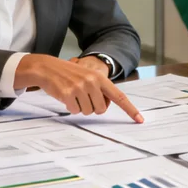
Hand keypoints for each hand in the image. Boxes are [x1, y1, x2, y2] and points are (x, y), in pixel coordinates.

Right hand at [16, 54, 142, 121]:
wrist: (47, 67)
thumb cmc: (68, 74)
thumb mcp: (87, 76)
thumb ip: (99, 89)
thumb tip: (105, 106)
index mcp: (100, 78)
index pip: (119, 96)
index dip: (130, 109)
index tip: (140, 119)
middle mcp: (92, 82)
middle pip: (100, 110)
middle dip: (92, 108)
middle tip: (83, 98)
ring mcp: (80, 88)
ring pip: (87, 111)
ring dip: (80, 107)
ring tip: (73, 95)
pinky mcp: (68, 94)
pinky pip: (74, 111)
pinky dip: (70, 107)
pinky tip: (65, 96)